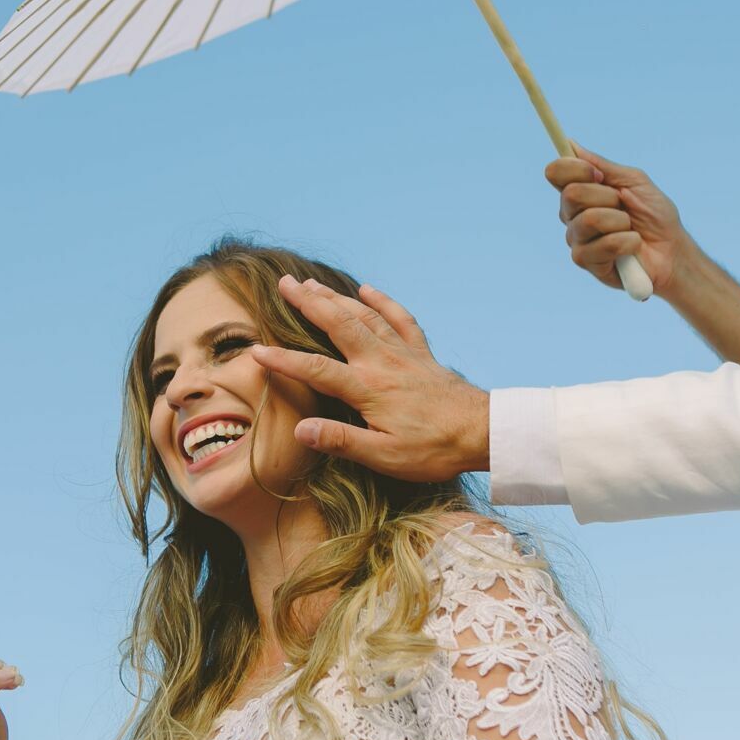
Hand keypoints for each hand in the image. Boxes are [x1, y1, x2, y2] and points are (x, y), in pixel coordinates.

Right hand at [250, 277, 487, 481]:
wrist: (483, 432)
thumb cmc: (433, 449)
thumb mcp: (384, 456)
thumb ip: (341, 440)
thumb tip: (300, 429)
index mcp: (368, 388)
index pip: (316, 369)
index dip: (284, 360)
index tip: (256, 351)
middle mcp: (381, 362)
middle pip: (338, 324)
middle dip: (308, 303)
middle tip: (283, 284)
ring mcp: (402, 353)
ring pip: (363, 315)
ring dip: (335, 297)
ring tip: (310, 283)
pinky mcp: (421, 353)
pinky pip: (399, 319)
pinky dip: (382, 301)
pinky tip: (366, 289)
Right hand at [545, 145, 691, 295]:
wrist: (672, 250)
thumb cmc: (655, 215)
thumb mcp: (634, 181)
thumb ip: (603, 167)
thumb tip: (571, 144)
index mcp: (581, 191)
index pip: (556, 172)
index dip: (575, 168)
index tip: (598, 175)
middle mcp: (572, 214)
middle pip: (571, 194)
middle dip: (607, 197)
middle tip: (624, 206)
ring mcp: (577, 239)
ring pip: (588, 219)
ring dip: (620, 221)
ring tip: (630, 229)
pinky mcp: (585, 261)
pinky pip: (604, 244)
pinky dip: (628, 242)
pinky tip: (632, 247)